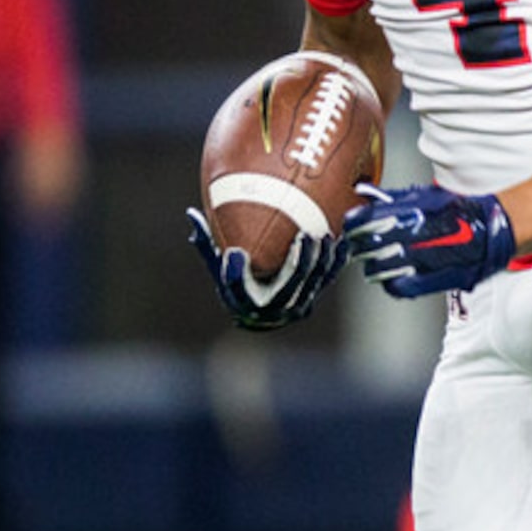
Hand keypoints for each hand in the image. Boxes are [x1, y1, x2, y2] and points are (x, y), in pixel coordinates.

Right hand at [186, 207, 342, 329]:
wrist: (258, 316)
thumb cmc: (236, 286)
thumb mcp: (220, 269)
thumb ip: (208, 244)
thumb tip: (191, 214)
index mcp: (245, 301)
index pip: (238, 287)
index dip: (237, 271)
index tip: (236, 253)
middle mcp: (273, 308)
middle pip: (292, 282)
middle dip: (301, 259)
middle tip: (305, 235)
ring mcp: (296, 307)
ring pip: (314, 281)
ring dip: (322, 258)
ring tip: (324, 235)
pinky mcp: (311, 301)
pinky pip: (326, 280)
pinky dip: (335, 261)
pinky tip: (340, 242)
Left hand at [344, 182, 517, 297]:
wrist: (494, 227)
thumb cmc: (459, 210)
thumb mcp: (426, 196)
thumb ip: (395, 199)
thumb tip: (364, 196)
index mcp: (416, 210)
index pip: (369, 219)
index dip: (354, 225)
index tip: (351, 227)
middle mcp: (421, 234)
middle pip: (372, 245)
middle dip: (361, 246)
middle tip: (357, 246)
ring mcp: (430, 258)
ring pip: (384, 268)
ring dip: (374, 266)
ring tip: (374, 262)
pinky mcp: (440, 278)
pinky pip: (403, 288)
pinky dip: (392, 284)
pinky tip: (392, 278)